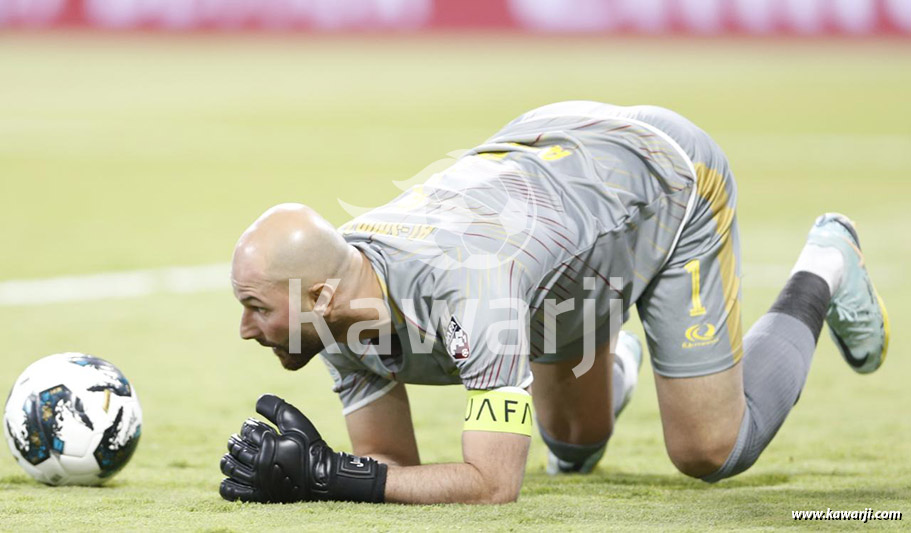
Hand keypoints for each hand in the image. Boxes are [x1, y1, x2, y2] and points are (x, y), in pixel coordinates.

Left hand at [219, 394, 386, 502]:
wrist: (321, 476)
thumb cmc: (309, 447)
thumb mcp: (297, 421)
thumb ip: (277, 407)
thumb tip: (257, 401)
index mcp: (270, 443)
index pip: (247, 430)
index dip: (248, 426)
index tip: (253, 427)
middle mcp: (261, 463)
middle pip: (236, 448)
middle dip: (236, 441)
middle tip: (241, 440)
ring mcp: (258, 481)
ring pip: (230, 468)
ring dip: (228, 460)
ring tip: (233, 456)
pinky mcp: (258, 495)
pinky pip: (232, 491)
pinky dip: (227, 484)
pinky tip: (231, 477)